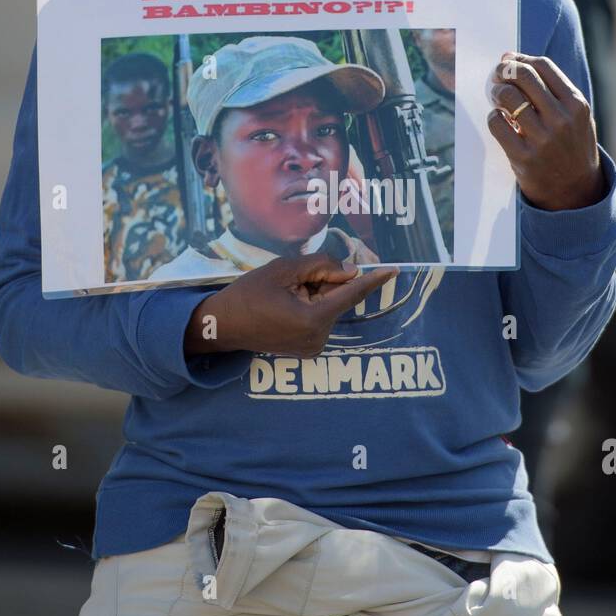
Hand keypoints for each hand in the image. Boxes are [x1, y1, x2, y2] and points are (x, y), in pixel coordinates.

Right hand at [184, 251, 399, 358]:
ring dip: (315, 294)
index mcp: (313, 319)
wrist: (222, 326)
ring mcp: (313, 347)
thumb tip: (349, 271)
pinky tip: (286, 305)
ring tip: (284, 295)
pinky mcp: (307, 350)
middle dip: (323, 282)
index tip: (393, 270)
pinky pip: (319, 318)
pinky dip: (311, 306)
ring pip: (328, 307)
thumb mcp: (283, 270)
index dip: (373, 280)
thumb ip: (320, 266)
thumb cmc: (248, 295)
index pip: (351, 294)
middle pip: (336, 298)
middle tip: (293, 280)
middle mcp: (318, 338)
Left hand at [485, 52, 605, 210]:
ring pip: (508, 97)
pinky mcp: (523, 157)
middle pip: (523, 76)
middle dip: (504, 71)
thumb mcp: (576, 116)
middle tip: (497, 76)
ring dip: (496, 93)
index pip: (543, 66)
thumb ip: (551, 89)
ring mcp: (543, 139)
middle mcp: (562, 119)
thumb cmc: (572, 147)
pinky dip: (493, 118)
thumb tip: (511, 58)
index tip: (509, 60)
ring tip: (497, 98)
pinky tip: (499, 120)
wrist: (575, 192)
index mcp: (577, 105)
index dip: (521, 58)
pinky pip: (497, 124)